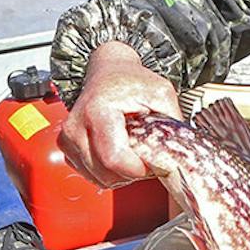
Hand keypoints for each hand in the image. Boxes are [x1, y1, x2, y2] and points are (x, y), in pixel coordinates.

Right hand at [59, 42, 182, 187]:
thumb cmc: (131, 81)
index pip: (114, 158)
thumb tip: (182, 154)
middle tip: (146, 157)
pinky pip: (90, 175)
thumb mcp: (161, 93)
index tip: (153, 162)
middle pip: (106, 173)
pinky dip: (108, 172)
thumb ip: (172, 123)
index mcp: (98, 111)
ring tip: (133, 153)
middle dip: (132, 173)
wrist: (108, 71)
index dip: (138, 169)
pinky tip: (119, 154)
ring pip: (98, 178)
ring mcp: (68, 138)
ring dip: (120, 175)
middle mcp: (77, 126)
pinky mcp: (66, 147)